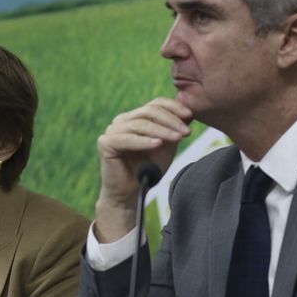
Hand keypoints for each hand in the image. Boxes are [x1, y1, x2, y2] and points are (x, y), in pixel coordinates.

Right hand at [95, 98, 191, 242]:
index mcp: (134, 118)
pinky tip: (158, 144)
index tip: (190, 116)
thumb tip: (190, 113)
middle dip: (170, 120)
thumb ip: (174, 130)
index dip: (173, 107)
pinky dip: (144, 141)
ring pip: (139, 124)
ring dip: (161, 131)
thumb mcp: (166, 146)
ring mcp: (111, 131)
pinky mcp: (105, 143)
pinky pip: (127, 139)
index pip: (155, 104)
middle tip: (186, 131)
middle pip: (148, 111)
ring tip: (177, 138)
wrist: (131, 193)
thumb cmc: (148, 170)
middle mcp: (121, 121)